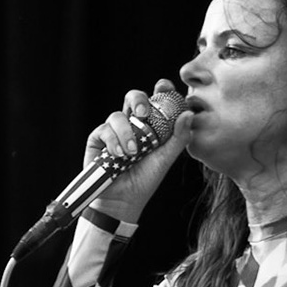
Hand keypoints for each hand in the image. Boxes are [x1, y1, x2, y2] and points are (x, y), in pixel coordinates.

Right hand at [85, 80, 193, 218]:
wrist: (123, 200)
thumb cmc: (145, 180)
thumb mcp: (166, 159)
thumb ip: (178, 137)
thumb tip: (188, 113)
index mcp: (151, 126)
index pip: (156, 101)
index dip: (161, 90)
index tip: (165, 86)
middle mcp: (132, 124)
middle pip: (133, 97)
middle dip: (138, 100)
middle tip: (144, 112)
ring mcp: (114, 131)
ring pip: (117, 115)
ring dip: (126, 132)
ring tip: (132, 152)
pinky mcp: (98, 139)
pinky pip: (104, 130)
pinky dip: (113, 141)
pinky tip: (119, 155)